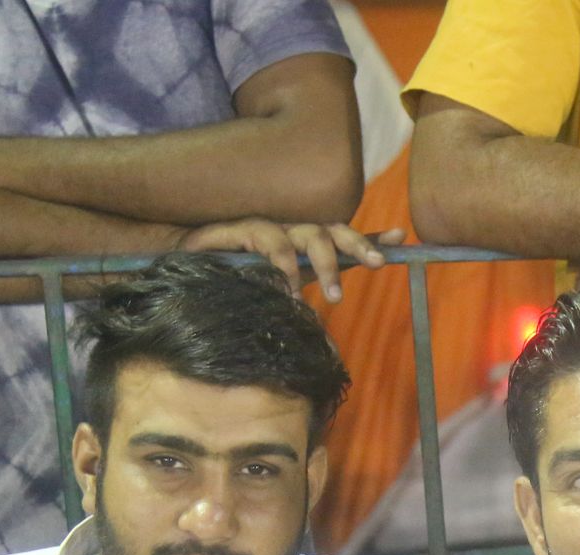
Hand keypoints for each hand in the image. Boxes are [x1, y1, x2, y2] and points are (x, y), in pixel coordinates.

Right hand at [174, 220, 403, 302]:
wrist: (177, 275)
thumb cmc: (229, 285)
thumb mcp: (279, 292)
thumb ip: (308, 287)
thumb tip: (337, 301)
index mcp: (300, 245)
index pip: (339, 236)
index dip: (369, 237)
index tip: (401, 238)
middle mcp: (285, 232)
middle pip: (329, 229)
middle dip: (356, 244)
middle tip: (376, 265)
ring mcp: (263, 228)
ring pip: (305, 233)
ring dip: (324, 262)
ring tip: (334, 297)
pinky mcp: (237, 230)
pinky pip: (268, 239)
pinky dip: (282, 262)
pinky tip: (289, 286)